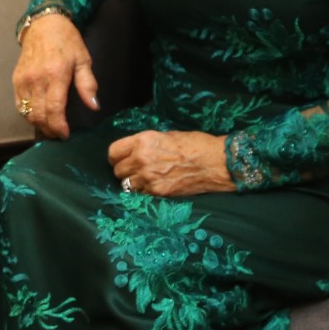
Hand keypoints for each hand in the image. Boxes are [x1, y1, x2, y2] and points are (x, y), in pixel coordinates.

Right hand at [10, 12, 98, 138]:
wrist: (44, 24)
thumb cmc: (67, 41)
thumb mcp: (83, 60)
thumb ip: (87, 84)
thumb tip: (93, 106)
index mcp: (56, 74)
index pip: (54, 109)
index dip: (59, 126)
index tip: (65, 134)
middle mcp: (36, 79)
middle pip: (38, 114)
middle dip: (49, 129)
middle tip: (59, 134)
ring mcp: (23, 80)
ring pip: (27, 112)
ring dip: (38, 124)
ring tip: (49, 127)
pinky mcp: (16, 79)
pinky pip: (19, 104)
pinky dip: (27, 114)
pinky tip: (37, 116)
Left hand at [107, 130, 231, 196]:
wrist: (215, 162)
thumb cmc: (195, 144)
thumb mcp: (166, 135)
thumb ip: (146, 143)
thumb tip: (133, 150)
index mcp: (143, 141)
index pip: (113, 151)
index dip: (116, 156)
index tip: (120, 158)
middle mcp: (142, 159)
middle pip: (117, 170)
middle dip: (123, 170)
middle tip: (133, 169)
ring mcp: (149, 178)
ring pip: (126, 184)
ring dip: (132, 182)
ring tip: (143, 178)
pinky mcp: (158, 192)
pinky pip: (140, 194)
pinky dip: (143, 191)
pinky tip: (153, 185)